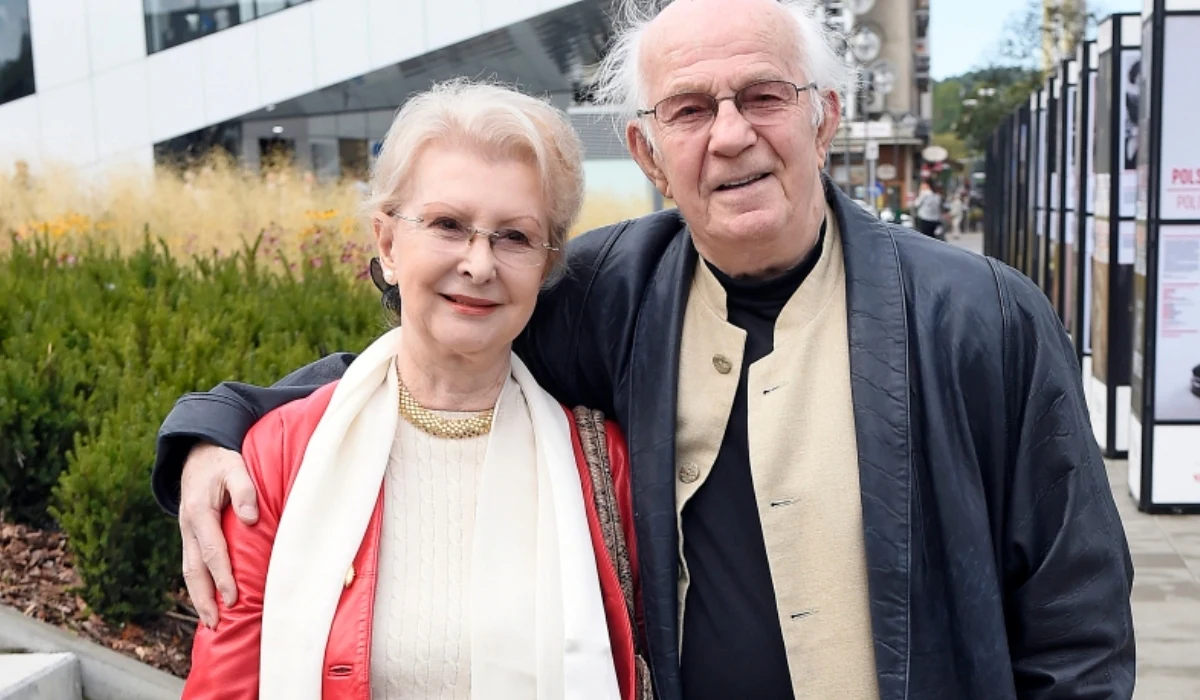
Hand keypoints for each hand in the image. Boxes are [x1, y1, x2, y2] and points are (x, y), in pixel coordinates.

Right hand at [179, 443, 258, 627]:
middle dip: (203, 599)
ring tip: (210, 622)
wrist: (197, 453)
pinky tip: (209, 600)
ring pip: (189, 570)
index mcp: (199, 512)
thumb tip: (250, 519)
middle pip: (193, 569)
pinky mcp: (190, 534)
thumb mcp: (235, 467)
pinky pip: (192, 563)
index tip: (233, 598)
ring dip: (198, 597)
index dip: (222, 576)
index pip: (212, 551)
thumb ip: (245, 490)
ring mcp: (186, 532)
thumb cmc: (221, 461)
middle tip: (215, 624)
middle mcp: (188, 526)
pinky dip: (199, 584)